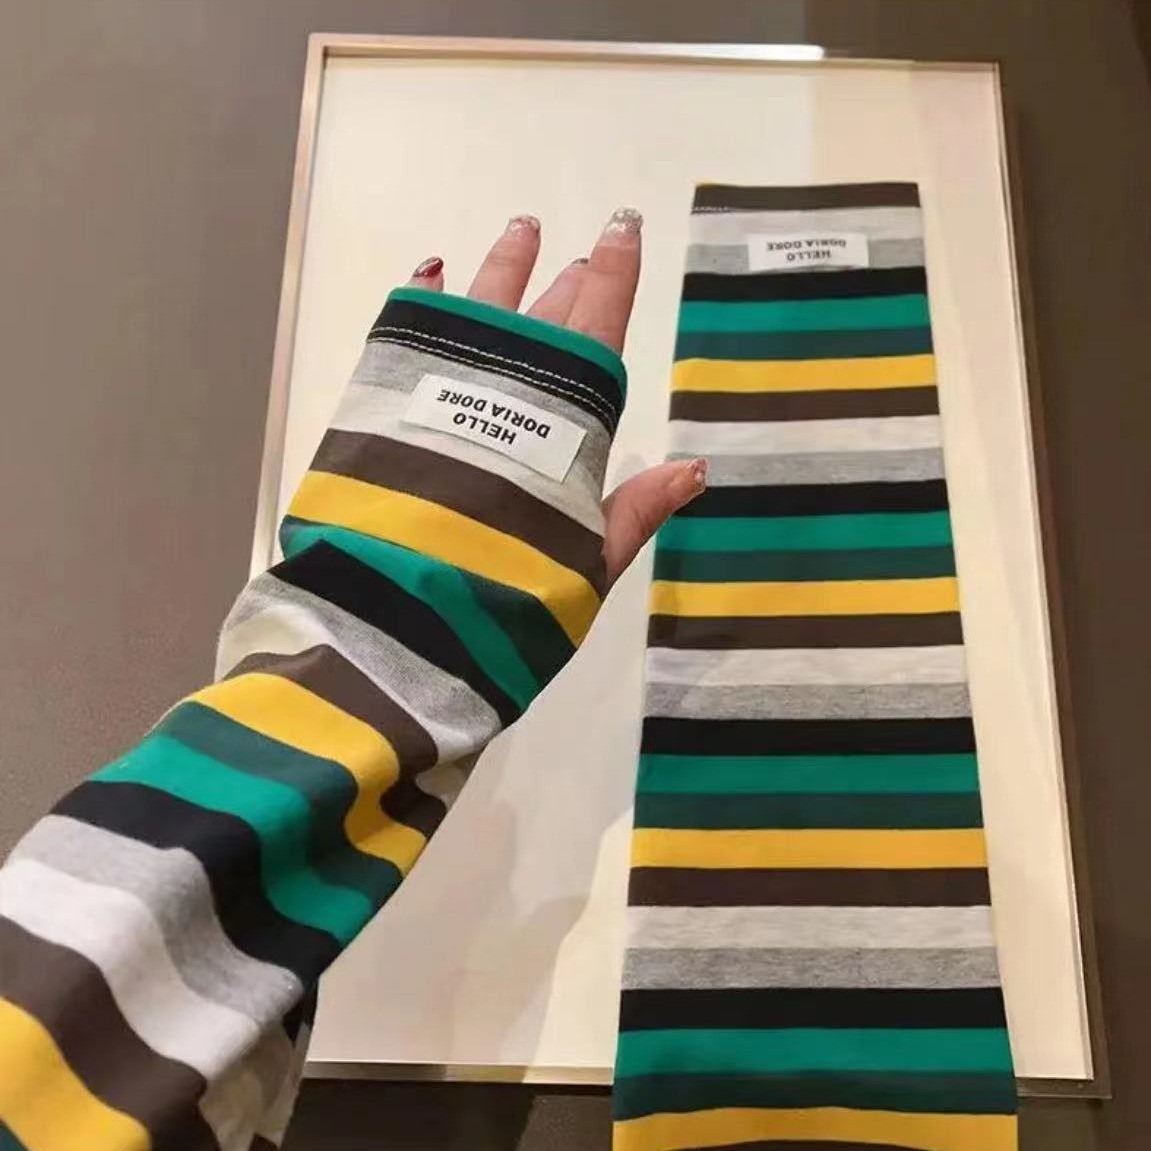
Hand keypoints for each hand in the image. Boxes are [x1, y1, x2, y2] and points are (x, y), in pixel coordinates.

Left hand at [407, 209, 706, 586]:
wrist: (403, 607)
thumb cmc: (510, 595)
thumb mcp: (588, 563)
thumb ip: (635, 511)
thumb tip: (696, 467)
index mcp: (565, 424)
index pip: (599, 330)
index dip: (615, 277)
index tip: (623, 228)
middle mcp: (508, 389)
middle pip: (546, 321)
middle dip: (569, 284)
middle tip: (581, 257)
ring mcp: (445, 385)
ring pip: (482, 308)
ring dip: (504, 266)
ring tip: (521, 228)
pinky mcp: (389, 394)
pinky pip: (409, 327)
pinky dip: (425, 297)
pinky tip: (435, 269)